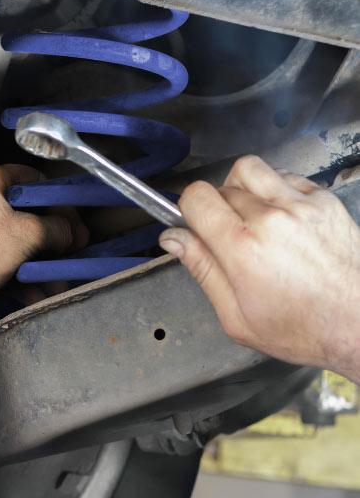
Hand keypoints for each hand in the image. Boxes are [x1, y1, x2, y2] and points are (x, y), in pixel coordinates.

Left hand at [0, 164, 86, 319]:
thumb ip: (58, 229)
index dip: (56, 198)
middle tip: (69, 247)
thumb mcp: (29, 234)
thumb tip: (73, 233)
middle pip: (24, 212)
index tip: (72, 217)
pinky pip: (0, 259)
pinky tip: (35, 290)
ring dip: (37, 261)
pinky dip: (19, 273)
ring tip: (56, 278)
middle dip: (49, 236)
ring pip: (14, 240)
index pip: (31, 178)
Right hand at [159, 155, 359, 381]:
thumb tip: (173, 239)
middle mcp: (271, 218)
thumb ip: (202, 269)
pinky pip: (286, 177)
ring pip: (251, 169)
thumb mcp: (236, 316)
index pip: (196, 197)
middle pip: (220, 186)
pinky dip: (274, 190)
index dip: (188, 211)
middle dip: (215, 208)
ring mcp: (301, 205)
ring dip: (241, 188)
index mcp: (242, 248)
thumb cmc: (303, 329)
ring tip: (250, 217)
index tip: (194, 226)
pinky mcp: (325, 201)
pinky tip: (280, 218)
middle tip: (226, 236)